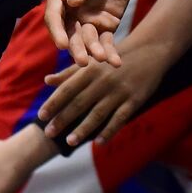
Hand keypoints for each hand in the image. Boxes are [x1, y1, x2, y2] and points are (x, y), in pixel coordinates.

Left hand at [37, 44, 170, 145]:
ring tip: (69, 141)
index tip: (41, 116)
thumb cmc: (115, 57)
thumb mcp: (92, 61)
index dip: (53, 103)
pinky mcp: (135, 99)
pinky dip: (109, 131)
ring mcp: (120, 91)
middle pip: (79, 103)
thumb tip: (46, 81)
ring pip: (98, 114)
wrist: (150, 49)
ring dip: (83, 129)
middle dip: (62, 119)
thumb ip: (69, 73)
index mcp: (90, 70)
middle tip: (48, 134)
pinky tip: (98, 142)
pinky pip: (120, 118)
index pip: (67, 89)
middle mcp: (103, 81)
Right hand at [44, 0, 134, 66]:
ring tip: (101, 58)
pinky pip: (106, 41)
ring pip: (88, 40)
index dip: (57, 31)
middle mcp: (72, 13)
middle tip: (82, 61)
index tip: (62, 44)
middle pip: (70, 33)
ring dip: (93, 51)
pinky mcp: (106, 24)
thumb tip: (74, 2)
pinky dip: (110, 52)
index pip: (54, 17)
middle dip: (76, 48)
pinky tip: (115, 63)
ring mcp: (89, 20)